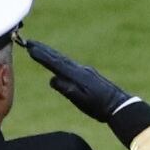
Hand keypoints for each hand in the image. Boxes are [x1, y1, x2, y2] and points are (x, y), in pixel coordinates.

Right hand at [24, 37, 138, 124]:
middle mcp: (80, 69)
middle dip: (43, 50)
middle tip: (29, 42)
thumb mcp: (82, 101)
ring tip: (38, 48)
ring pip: (64, 60)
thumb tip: (52, 79)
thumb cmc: (100, 107)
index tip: (30, 47)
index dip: (42, 56)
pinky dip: (60, 60)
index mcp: (77, 75)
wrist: (120, 105)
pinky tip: (57, 61)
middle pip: (58, 58)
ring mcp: (85, 70)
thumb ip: (68, 89)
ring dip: (50, 53)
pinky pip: (70, 64)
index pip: (56, 63)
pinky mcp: (88, 74)